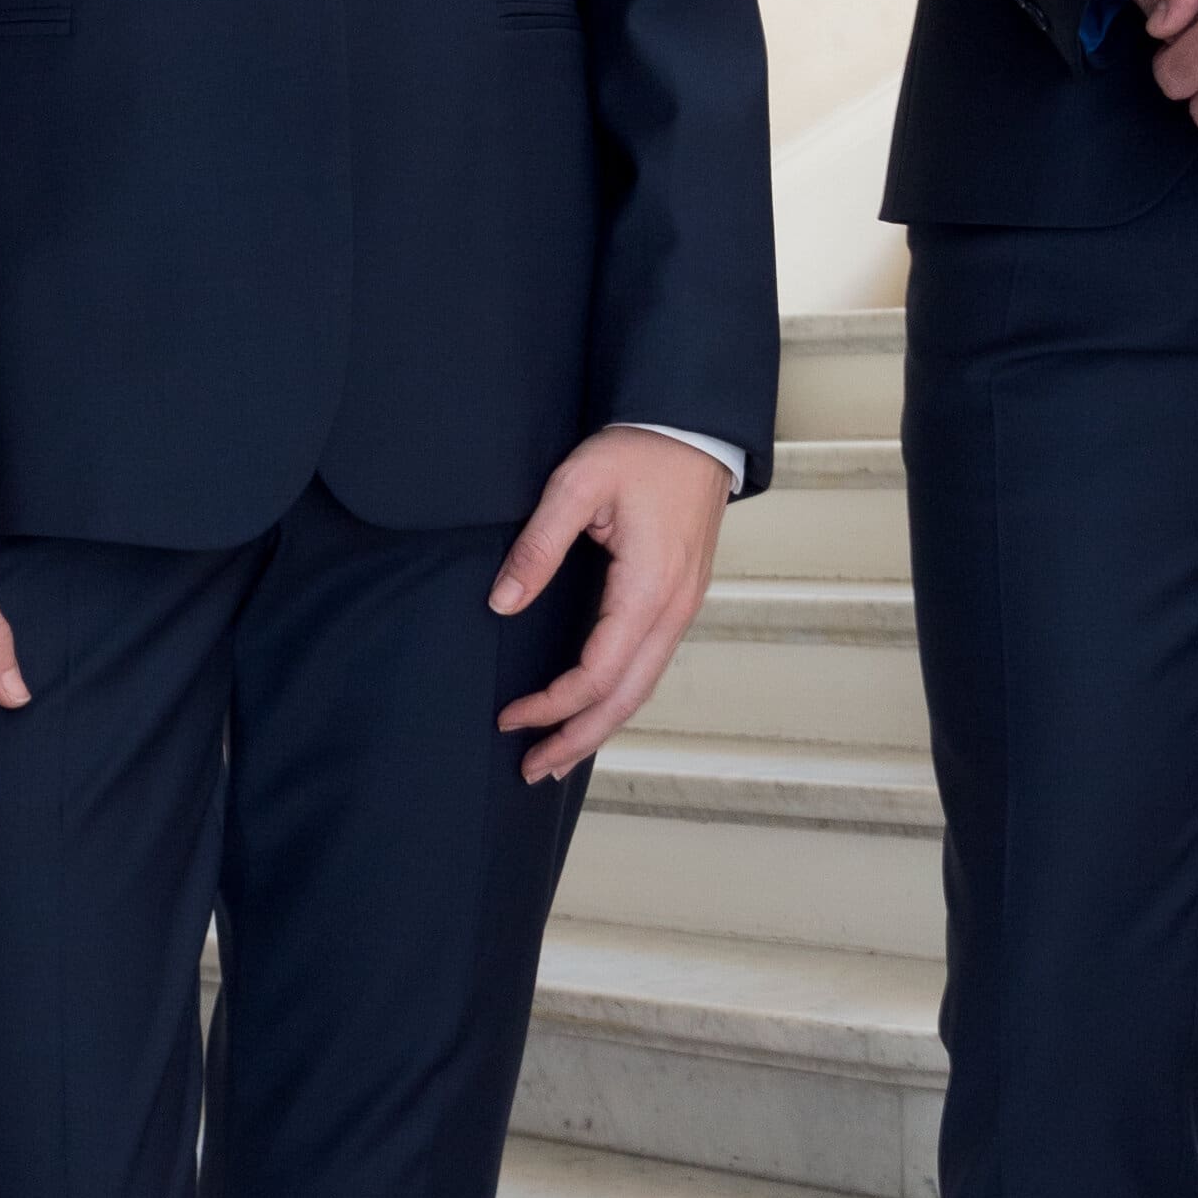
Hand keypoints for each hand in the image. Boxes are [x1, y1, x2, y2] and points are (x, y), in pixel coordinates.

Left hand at [491, 426, 733, 787]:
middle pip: (625, 699)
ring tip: (558, 756)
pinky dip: (619, 698)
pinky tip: (594, 707)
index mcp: (647, 590)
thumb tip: (502, 602)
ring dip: (600, 727)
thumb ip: (538, 546)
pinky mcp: (678, 600)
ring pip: (642, 688)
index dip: (551, 705)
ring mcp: (681, 608)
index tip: (509, 717)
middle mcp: (672, 610)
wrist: (694, 428)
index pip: (596, 674)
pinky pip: (649, 666)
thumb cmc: (640, 450)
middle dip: (578, 740)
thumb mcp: (577, 486)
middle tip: (532, 770)